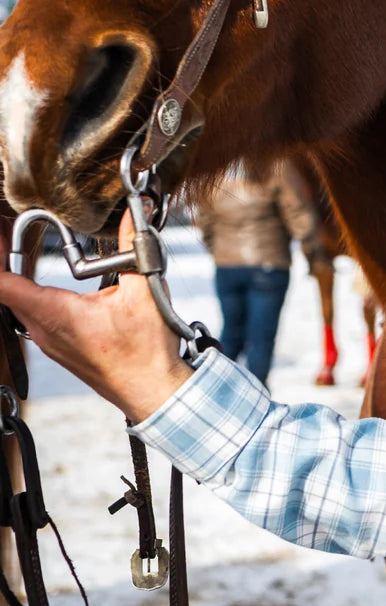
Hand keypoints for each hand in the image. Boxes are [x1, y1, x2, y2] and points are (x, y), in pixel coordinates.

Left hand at [0, 212, 192, 421]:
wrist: (151, 390)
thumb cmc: (145, 350)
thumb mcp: (144, 291)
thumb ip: (133, 248)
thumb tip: (134, 215)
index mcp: (55, 312)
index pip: (4, 284)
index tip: (1, 235)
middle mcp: (43, 330)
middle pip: (8, 292)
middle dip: (10, 264)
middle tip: (16, 236)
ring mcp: (49, 343)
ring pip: (22, 307)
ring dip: (26, 284)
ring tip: (38, 260)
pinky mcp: (60, 350)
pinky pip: (36, 321)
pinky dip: (40, 301)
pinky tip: (63, 295)